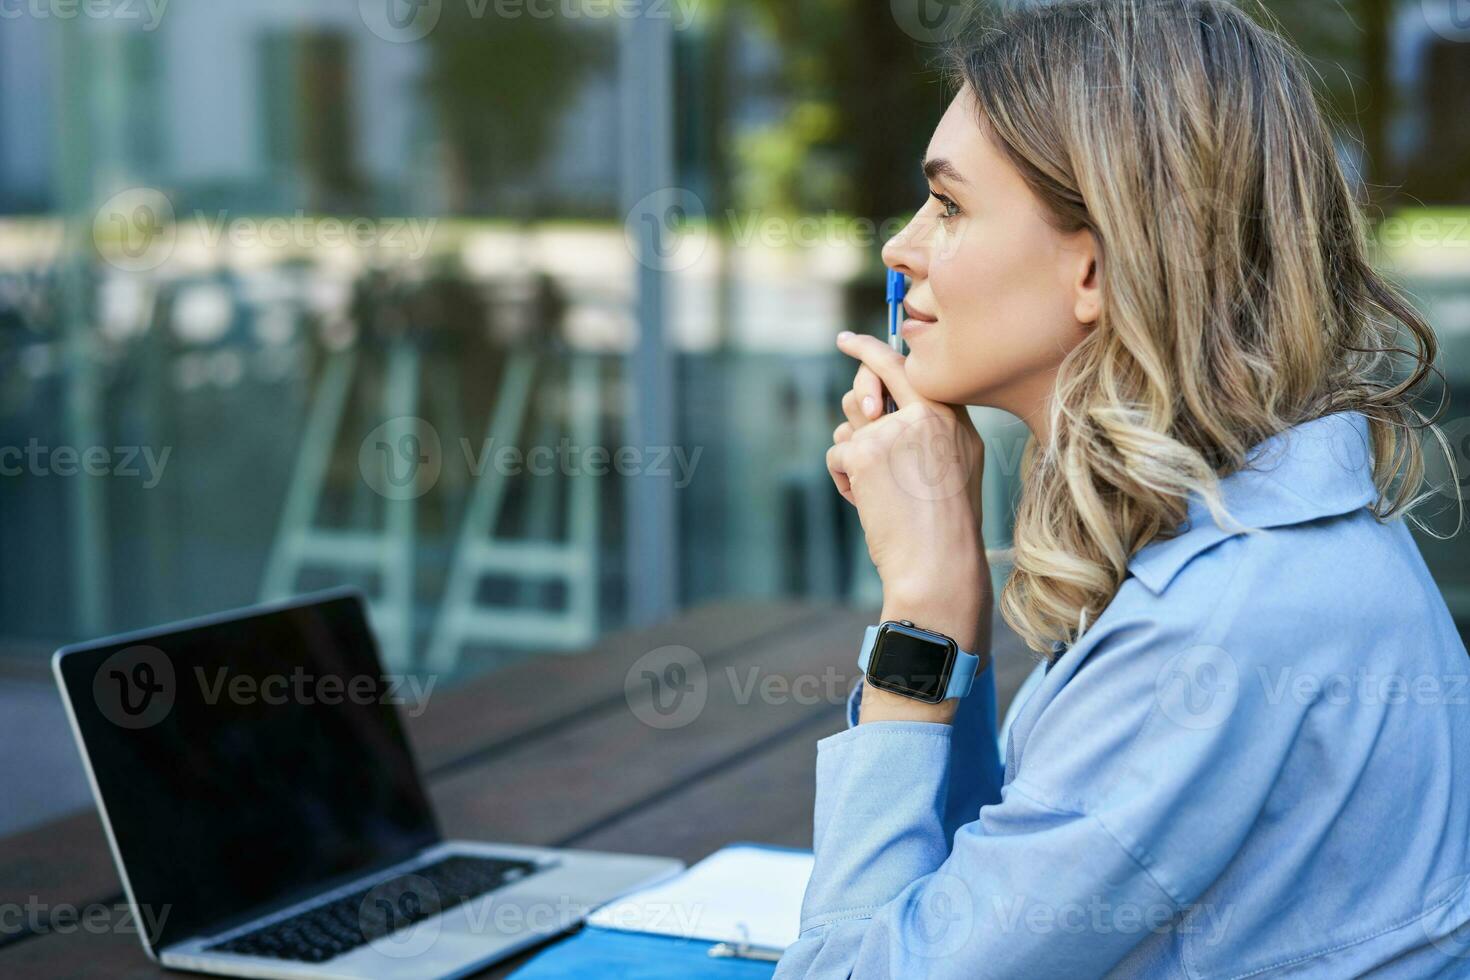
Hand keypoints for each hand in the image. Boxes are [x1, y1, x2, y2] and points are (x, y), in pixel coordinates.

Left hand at [828, 331, 990, 666]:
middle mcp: (930, 415)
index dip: (874, 350)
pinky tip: (866, 502)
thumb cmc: (944, 532)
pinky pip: (837, 451)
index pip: (913, 367)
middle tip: (857, 418)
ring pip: (849, 419)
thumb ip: (921, 433)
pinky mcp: (866, 450)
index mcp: (957, 420)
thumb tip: (864, 410)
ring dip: (852, 450)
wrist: (939, 568)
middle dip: (854, 396)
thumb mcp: (952, 472)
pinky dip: (843, 479)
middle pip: (872, 379)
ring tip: (877, 488)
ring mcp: (897, 429)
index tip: (848, 339)